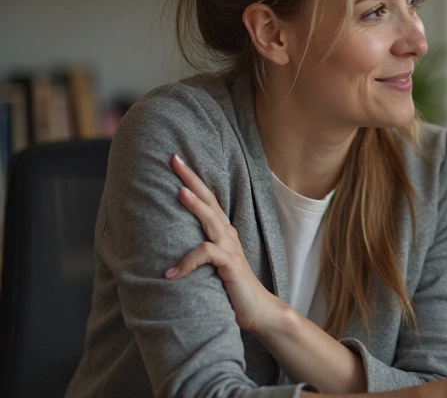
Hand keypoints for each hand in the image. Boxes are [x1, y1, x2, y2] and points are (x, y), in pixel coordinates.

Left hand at [164, 154, 281, 332]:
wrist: (256, 309)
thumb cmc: (230, 286)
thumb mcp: (211, 262)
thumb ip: (197, 248)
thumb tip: (167, 239)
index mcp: (222, 231)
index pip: (207, 198)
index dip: (192, 179)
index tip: (175, 159)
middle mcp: (227, 234)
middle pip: (209, 200)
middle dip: (191, 179)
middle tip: (174, 160)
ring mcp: (230, 248)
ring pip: (211, 221)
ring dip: (196, 206)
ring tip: (179, 193)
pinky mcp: (230, 265)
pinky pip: (207, 255)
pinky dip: (187, 262)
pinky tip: (171, 274)